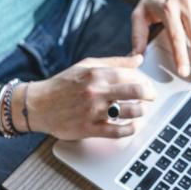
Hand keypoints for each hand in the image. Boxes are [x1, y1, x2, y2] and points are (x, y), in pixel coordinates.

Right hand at [25, 54, 155, 139]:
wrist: (38, 104)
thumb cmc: (64, 83)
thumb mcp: (88, 65)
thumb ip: (115, 62)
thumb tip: (138, 58)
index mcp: (97, 74)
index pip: (130, 75)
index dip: (143, 80)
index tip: (147, 84)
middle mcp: (96, 91)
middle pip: (134, 91)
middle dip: (148, 94)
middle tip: (152, 97)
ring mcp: (93, 111)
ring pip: (127, 111)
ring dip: (140, 111)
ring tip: (141, 110)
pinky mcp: (88, 129)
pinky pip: (115, 131)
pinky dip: (128, 129)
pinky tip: (132, 126)